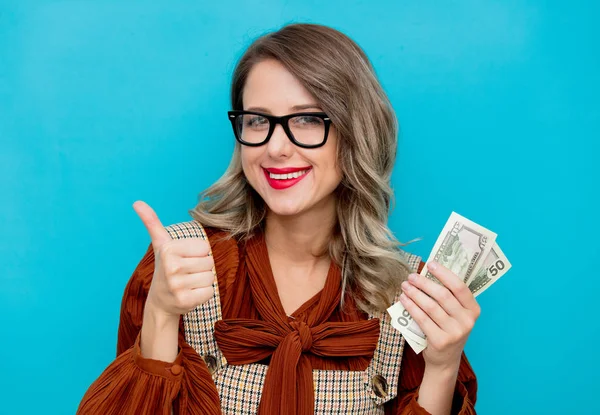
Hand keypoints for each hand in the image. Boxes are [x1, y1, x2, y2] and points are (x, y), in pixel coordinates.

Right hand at [133, 200, 214, 318]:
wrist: (160, 301)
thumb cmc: (165, 267)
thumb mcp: (160, 244)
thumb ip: (152, 222)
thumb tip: (137, 202)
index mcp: (168, 249)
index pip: (205, 247)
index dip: (198, 253)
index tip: (184, 258)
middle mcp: (171, 267)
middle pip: (209, 262)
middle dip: (201, 267)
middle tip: (186, 272)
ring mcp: (177, 286)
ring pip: (210, 277)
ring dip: (203, 281)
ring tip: (188, 282)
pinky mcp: (185, 301)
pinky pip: (209, 291)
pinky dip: (203, 294)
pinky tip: (190, 293)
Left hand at [399, 261, 479, 371]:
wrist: (445, 360)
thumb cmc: (448, 329)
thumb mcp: (455, 314)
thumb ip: (448, 297)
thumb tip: (427, 272)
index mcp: (473, 310)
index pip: (459, 287)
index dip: (444, 273)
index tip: (430, 264)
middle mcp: (467, 321)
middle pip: (442, 295)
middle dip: (424, 283)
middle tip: (411, 276)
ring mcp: (455, 332)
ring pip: (430, 306)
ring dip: (414, 293)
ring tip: (405, 286)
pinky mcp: (441, 341)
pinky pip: (422, 319)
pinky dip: (411, 307)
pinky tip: (403, 299)